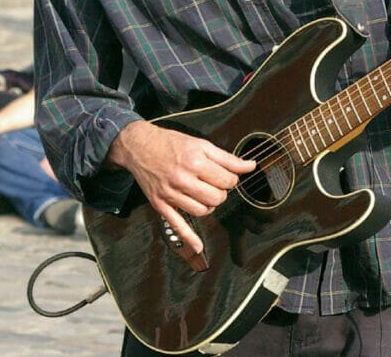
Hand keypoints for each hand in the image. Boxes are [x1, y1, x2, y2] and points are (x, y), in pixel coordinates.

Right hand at [108, 120, 255, 254]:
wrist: (140, 146)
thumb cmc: (171, 144)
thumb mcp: (202, 144)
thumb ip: (228, 158)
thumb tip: (250, 166)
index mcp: (195, 162)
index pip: (227, 181)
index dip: (231, 179)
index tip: (227, 176)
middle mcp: (182, 179)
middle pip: (216, 198)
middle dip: (222, 192)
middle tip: (216, 185)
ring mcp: (170, 194)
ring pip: (202, 211)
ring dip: (209, 206)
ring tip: (206, 196)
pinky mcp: (160, 204)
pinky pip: (177, 224)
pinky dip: (189, 237)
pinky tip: (199, 246)